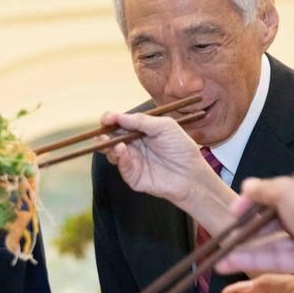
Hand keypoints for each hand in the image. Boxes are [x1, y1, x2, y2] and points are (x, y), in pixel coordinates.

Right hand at [99, 112, 222, 204]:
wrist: (191, 174)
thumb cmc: (181, 148)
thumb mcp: (164, 126)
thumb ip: (141, 121)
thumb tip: (118, 117)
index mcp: (140, 130)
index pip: (119, 122)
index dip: (110, 119)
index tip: (107, 119)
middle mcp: (133, 144)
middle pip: (111, 137)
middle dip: (104, 133)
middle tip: (102, 132)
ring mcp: (132, 160)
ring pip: (111, 152)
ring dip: (108, 146)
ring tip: (113, 143)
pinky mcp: (133, 176)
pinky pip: (121, 166)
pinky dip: (120, 158)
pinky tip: (121, 151)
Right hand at [215, 176, 293, 280]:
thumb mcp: (288, 191)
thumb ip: (263, 190)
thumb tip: (246, 186)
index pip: (271, 197)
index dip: (251, 204)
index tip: (234, 212)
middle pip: (267, 224)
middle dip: (244, 231)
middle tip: (223, 238)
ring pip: (267, 245)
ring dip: (244, 250)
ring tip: (220, 257)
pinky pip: (274, 260)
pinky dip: (253, 261)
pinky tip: (231, 263)